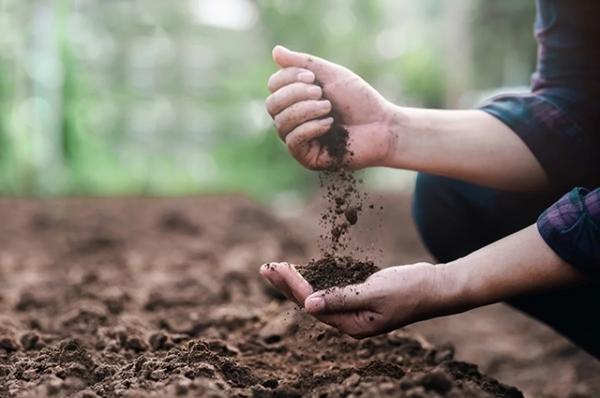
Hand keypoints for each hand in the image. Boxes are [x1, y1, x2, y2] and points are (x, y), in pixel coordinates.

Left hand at [260, 261, 446, 338]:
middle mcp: (350, 321)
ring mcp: (355, 311)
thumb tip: (308, 305)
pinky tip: (305, 271)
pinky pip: (331, 290)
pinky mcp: (360, 298)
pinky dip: (316, 279)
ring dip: (298, 282)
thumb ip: (341, 298)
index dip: (293, 286)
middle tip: (265, 267)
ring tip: (276, 269)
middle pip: (310, 303)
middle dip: (287, 285)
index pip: (313, 305)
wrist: (437, 287)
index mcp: (352, 325)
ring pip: (318, 296)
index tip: (276, 268)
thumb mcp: (375, 293)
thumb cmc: (410, 289)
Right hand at [265, 45, 399, 169]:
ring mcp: (299, 140)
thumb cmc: (359, 101)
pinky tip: (329, 124)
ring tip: (328, 108)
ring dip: (305, 110)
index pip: (273, 86)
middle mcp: (293, 120)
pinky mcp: (307, 158)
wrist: (383, 126)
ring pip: (281, 123)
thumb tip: (275, 51)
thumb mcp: (331, 75)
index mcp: (296, 99)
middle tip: (320, 93)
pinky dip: (310, 128)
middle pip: (272, 105)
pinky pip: (293, 141)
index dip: (288, 78)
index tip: (312, 77)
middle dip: (295, 95)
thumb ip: (303, 64)